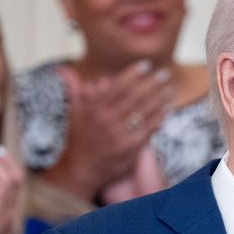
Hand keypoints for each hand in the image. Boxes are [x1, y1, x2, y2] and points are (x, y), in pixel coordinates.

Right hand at [57, 60, 171, 192]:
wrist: (81, 169)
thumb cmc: (78, 138)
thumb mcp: (74, 112)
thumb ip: (74, 89)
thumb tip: (64, 69)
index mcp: (94, 108)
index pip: (118, 86)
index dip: (134, 74)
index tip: (146, 64)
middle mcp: (107, 120)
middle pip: (135, 97)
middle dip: (152, 83)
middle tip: (165, 73)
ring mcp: (119, 135)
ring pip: (144, 112)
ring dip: (160, 99)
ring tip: (170, 89)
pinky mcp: (130, 149)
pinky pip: (148, 130)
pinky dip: (158, 119)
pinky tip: (167, 110)